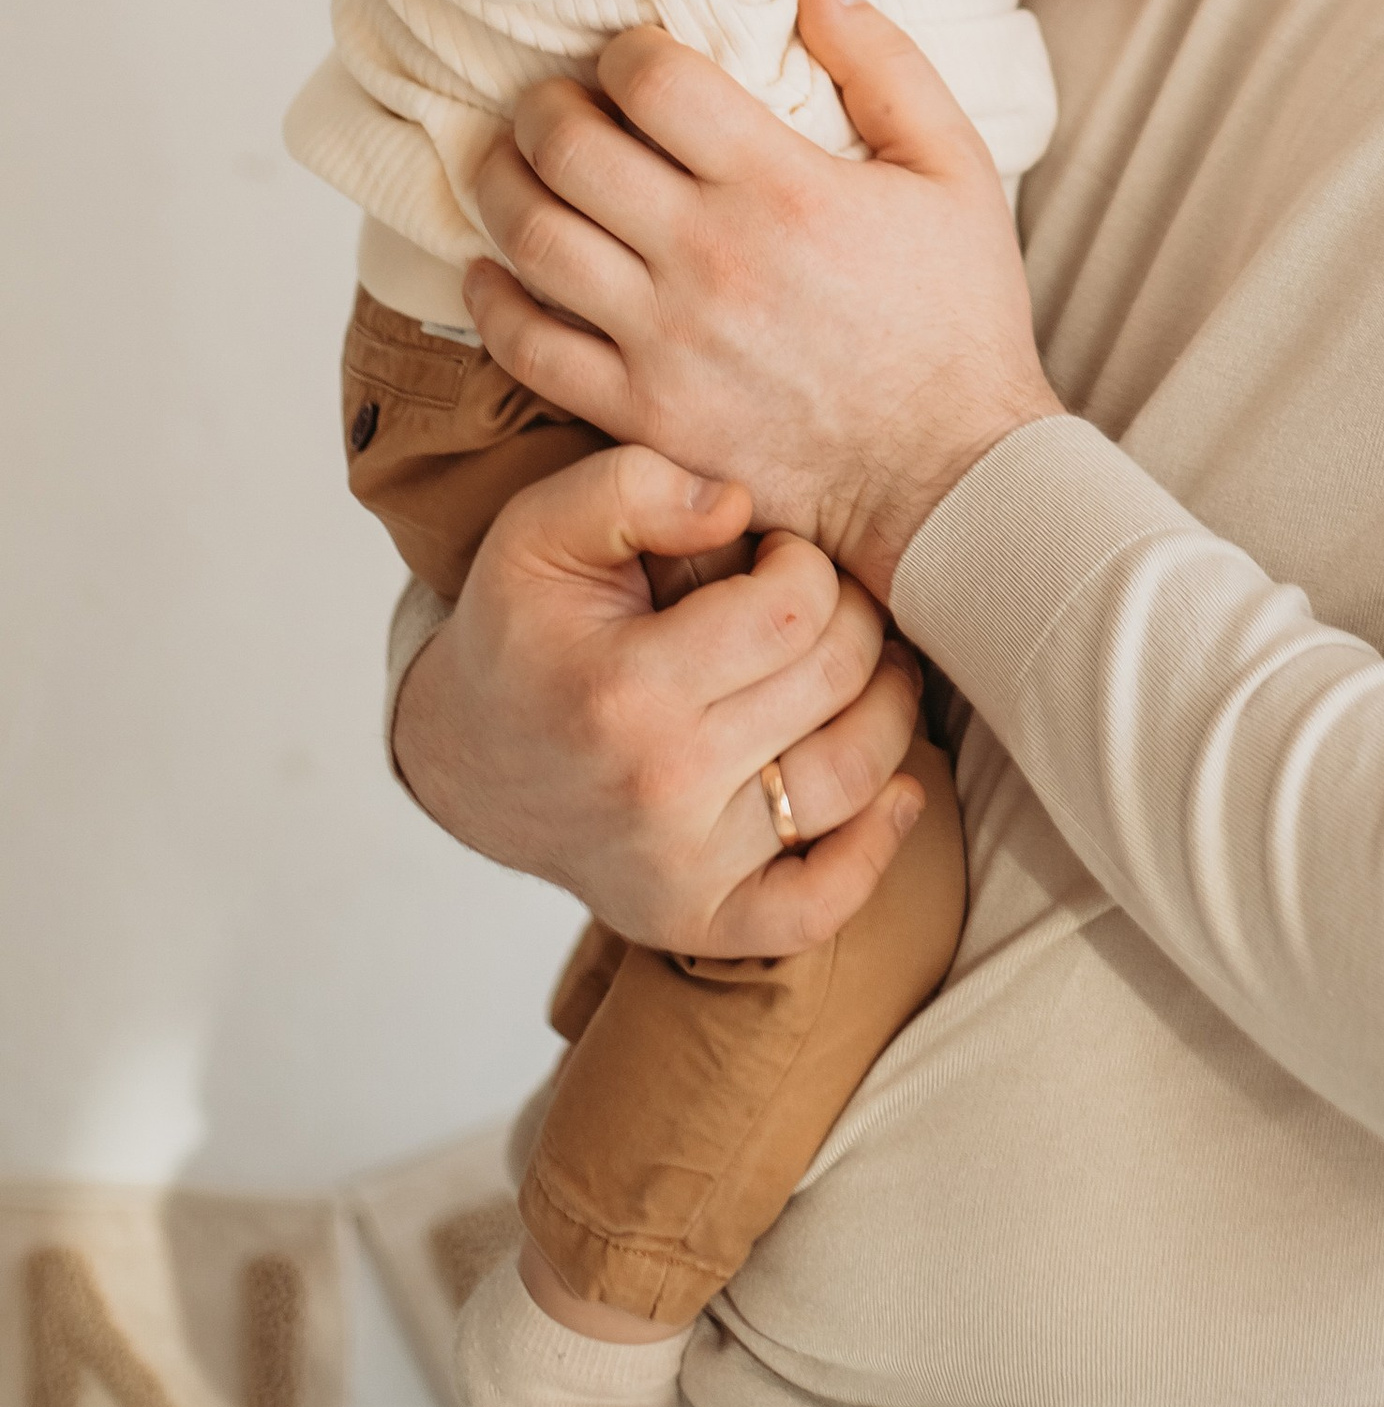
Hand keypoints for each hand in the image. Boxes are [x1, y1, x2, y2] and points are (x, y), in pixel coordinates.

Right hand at [391, 442, 929, 955]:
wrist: (466, 757)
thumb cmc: (523, 630)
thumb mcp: (542, 527)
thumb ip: (635, 485)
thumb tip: (739, 504)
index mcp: (625, 689)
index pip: (796, 610)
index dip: (809, 564)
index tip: (780, 557)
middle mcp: (660, 788)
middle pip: (836, 682)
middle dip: (855, 621)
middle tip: (827, 604)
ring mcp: (682, 868)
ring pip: (853, 779)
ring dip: (888, 709)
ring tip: (869, 667)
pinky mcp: (696, 921)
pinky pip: (819, 908)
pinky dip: (876, 851)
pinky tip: (895, 790)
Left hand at [463, 0, 1060, 597]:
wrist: (951, 474)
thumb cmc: (959, 316)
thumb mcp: (956, 169)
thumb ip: (887, 62)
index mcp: (783, 186)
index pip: (652, 81)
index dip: (625, 51)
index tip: (632, 57)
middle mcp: (710, 258)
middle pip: (569, 148)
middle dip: (545, 105)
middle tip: (554, 101)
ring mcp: (666, 341)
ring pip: (532, 240)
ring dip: (501, 185)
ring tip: (510, 165)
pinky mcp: (643, 411)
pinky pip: (528, 349)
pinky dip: (490, 301)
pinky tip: (491, 269)